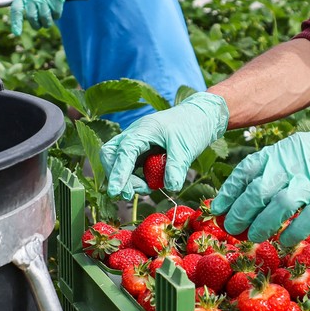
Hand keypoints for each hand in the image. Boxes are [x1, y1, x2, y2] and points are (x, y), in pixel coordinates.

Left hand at [5, 0, 79, 35]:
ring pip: (44, 18)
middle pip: (31, 17)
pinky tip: (55, 13)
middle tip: (38, 25)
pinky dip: (56, 16)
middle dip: (35, 25)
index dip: (15, 23)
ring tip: (47, 22)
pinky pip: (56, 13)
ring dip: (46, 23)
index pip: (16, 9)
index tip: (16, 32)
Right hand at [100, 92, 229, 198]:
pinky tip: (150, 183)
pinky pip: (130, 166)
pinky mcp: (141, 151)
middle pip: (110, 155)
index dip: (118, 173)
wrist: (200, 116)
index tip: (116, 192)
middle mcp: (134, 135)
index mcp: (142, 130)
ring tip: (147, 188)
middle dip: (117, 176)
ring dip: (127, 180)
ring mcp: (136, 143)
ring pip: (118, 162)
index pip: (123, 152)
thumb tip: (171, 187)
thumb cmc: (191, 126)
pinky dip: (135, 178)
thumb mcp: (185, 148)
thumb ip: (176, 167)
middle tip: (131, 194)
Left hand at [212, 112, 309, 248]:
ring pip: (279, 206)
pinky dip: (292, 233)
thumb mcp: (298, 150)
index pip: (247, 171)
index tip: (217, 209)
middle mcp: (294, 164)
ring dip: (262, 225)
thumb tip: (245, 194)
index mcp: (282, 151)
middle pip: (258, 191)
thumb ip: (275, 168)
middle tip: (232, 229)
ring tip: (254, 237)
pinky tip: (284, 242)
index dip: (229, 192)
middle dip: (240, 213)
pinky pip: (307, 219)